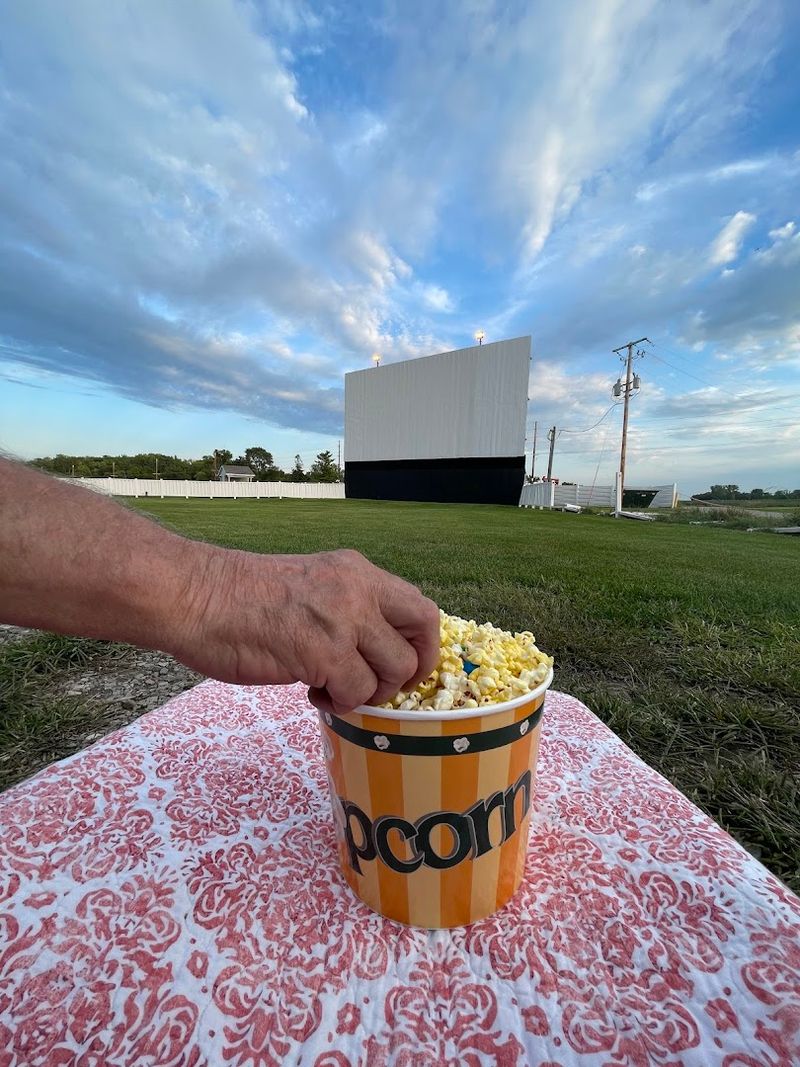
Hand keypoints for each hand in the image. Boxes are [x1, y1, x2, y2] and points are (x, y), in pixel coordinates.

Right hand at [170, 546, 439, 713]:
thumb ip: (347, 608)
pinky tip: (312, 691)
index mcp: (356, 570)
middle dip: (412, 669)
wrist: (194, 596)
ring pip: (395, 670)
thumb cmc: (239, 598)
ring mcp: (344, 619)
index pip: (419, 605)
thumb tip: (375, 649)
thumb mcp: (310, 586)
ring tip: (332, 687)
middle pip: (422, 632)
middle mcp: (358, 588)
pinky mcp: (323, 651)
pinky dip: (340, 702)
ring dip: (369, 691)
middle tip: (380, 685)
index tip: (403, 666)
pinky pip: (357, 692)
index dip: (421, 643)